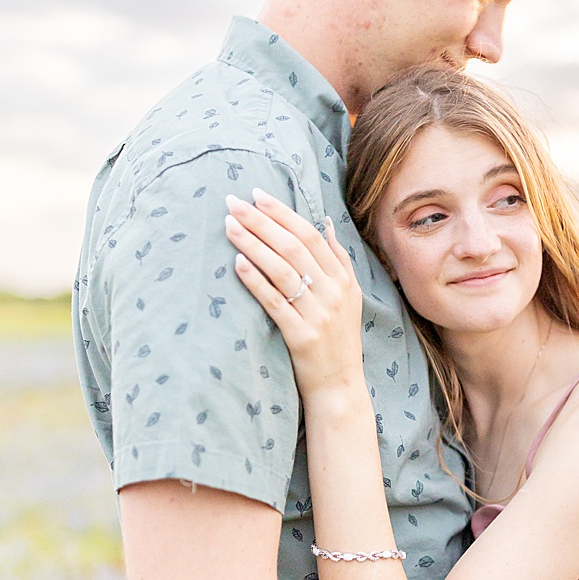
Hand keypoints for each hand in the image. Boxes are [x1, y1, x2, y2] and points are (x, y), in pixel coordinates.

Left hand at [225, 188, 364, 401]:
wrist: (340, 385)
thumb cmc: (339, 339)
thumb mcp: (349, 297)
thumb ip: (338, 259)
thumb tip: (325, 222)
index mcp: (343, 281)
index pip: (311, 236)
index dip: (283, 213)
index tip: (257, 194)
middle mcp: (333, 294)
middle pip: (294, 247)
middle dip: (261, 221)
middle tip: (233, 202)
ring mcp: (319, 315)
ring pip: (282, 270)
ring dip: (253, 244)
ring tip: (228, 225)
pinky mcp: (301, 336)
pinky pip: (274, 302)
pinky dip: (256, 280)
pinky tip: (237, 263)